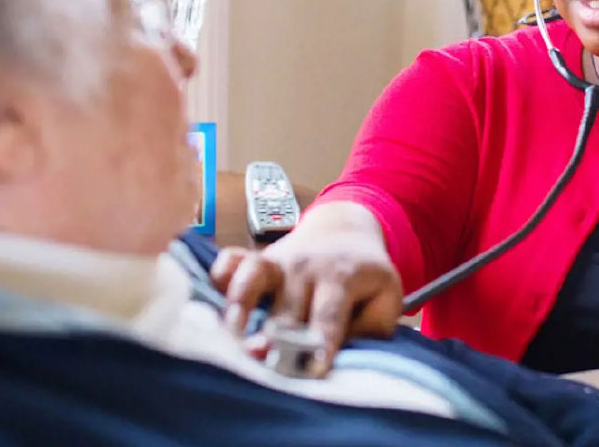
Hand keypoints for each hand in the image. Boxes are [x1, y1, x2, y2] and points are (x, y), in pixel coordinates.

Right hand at [210, 202, 402, 372]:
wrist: (344, 230)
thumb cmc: (365, 277)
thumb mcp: (384, 298)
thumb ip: (369, 331)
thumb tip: (340, 359)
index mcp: (342, 277)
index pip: (329, 314)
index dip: (321, 342)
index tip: (314, 368)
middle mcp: (305, 268)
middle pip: (288, 309)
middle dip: (280, 339)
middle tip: (271, 367)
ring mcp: (276, 260)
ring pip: (253, 276)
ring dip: (242, 304)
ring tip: (234, 334)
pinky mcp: (254, 257)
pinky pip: (231, 260)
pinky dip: (220, 276)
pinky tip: (213, 302)